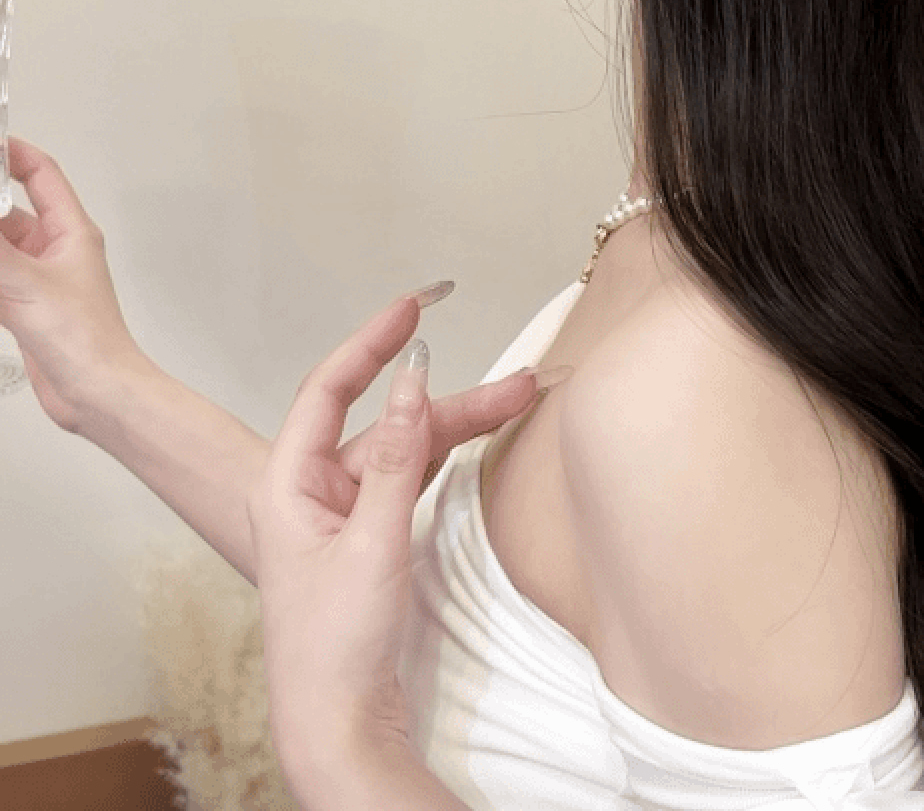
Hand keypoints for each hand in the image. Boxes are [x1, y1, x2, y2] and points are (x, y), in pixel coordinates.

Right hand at [0, 137, 149, 431]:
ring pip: (1, 244)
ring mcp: (41, 278)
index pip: (42, 175)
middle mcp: (58, 250)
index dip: (13, 153)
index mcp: (72, 232)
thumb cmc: (87, 339)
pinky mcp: (27, 305)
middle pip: (12, 209)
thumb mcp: (26, 282)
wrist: (96, 389)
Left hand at [247, 289, 550, 797]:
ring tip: (522, 400)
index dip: (370, 344)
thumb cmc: (332, 648)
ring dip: (462, 426)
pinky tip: (483, 438)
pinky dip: (449, 457)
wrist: (338, 728)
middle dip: (452, 398)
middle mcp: (315, 492)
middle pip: (387, 422)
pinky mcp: (374, 539)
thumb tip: (410, 383)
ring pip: (409, 449)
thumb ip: (394, 458)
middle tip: (517, 380)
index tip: (411, 308)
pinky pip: (413, 479)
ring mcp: (347, 516)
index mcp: (289, 486)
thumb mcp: (369, 542)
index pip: (328, 392)